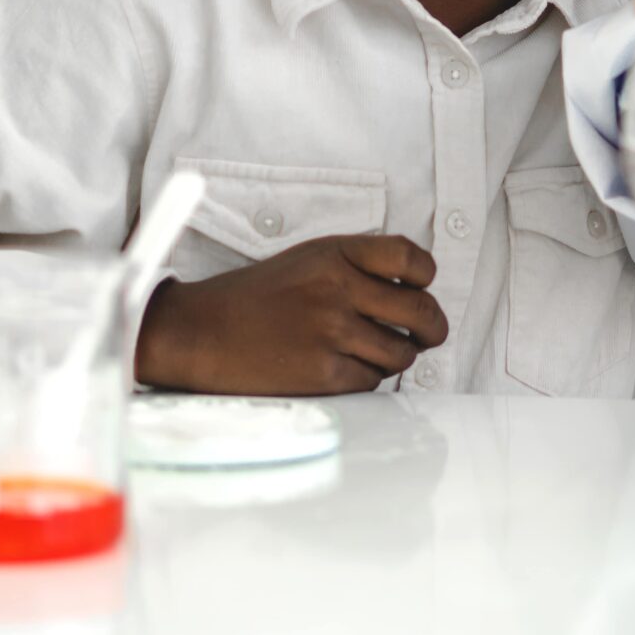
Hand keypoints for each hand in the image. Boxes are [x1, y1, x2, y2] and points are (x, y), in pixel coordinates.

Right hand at [135, 234, 449, 395]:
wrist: (201, 333)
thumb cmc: (258, 296)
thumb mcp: (308, 259)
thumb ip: (357, 265)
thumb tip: (414, 290)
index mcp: (336, 254)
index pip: (411, 258)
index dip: (427, 277)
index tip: (424, 287)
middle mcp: (338, 289)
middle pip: (420, 312)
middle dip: (433, 328)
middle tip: (429, 335)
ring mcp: (331, 333)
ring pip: (401, 353)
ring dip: (396, 356)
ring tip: (376, 352)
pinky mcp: (324, 375)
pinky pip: (372, 381)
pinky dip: (365, 378)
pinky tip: (341, 368)